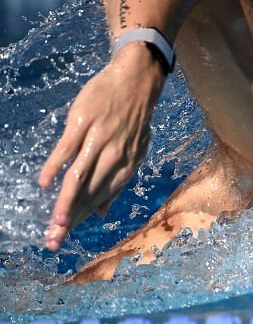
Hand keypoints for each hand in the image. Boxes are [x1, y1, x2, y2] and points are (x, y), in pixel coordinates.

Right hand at [38, 44, 165, 249]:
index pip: (100, 199)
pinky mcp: (83, 124)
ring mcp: (98, 141)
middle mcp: (114, 157)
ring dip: (67, 202)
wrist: (134, 82)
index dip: (82, 219)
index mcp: (126, 166)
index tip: (65, 237)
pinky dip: (56, 167)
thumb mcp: (135, 152)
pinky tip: (45, 184)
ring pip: (80, 178)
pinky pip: (67, 150)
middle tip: (53, 241)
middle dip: (71, 220)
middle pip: (89, 194)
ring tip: (55, 222)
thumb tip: (102, 212)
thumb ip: (118, 182)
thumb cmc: (133, 119)